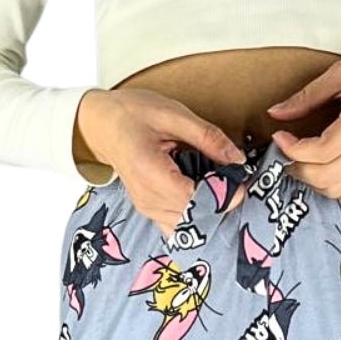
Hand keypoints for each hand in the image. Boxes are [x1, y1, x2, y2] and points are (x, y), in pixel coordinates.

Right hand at [74, 88, 248, 233]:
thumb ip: (208, 138)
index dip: (221, 195)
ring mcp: (147, 209)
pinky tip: (205, 198)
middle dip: (219, 203)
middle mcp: (146, 199)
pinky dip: (196, 216)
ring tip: (220, 187)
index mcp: (149, 172)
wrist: (101, 125)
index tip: (240, 182)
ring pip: (188, 225)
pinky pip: (178, 225)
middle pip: (194, 217)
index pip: (194, 200)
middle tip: (234, 183)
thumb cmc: (132, 114)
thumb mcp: (173, 115)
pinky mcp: (150, 212)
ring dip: (209, 211)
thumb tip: (237, 159)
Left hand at [266, 54, 340, 199]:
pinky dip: (332, 187)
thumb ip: (307, 96)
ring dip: (313, 181)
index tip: (281, 137)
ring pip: (336, 190)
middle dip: (298, 168)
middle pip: (326, 176)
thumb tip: (276, 113)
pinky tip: (326, 169)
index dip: (294, 150)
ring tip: (305, 161)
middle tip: (289, 152)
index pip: (322, 151)